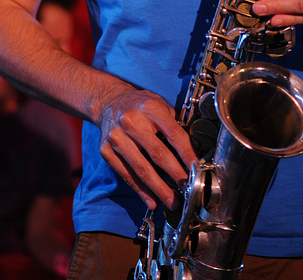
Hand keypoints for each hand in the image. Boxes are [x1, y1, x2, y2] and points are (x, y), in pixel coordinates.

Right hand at [98, 81, 196, 211]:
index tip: (196, 168)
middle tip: (188, 188)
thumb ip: (174, 123)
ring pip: (141, 168)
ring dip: (159, 188)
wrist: (108, 101)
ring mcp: (117, 137)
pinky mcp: (106, 151)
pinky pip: (127, 174)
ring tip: (172, 201)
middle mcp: (132, 122)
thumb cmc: (139, 105)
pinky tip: (151, 200)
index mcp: (150, 108)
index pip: (173, 134)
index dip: (187, 153)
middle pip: (158, 153)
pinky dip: (140, 190)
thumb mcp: (159, 104)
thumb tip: (192, 149)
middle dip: (175, 174)